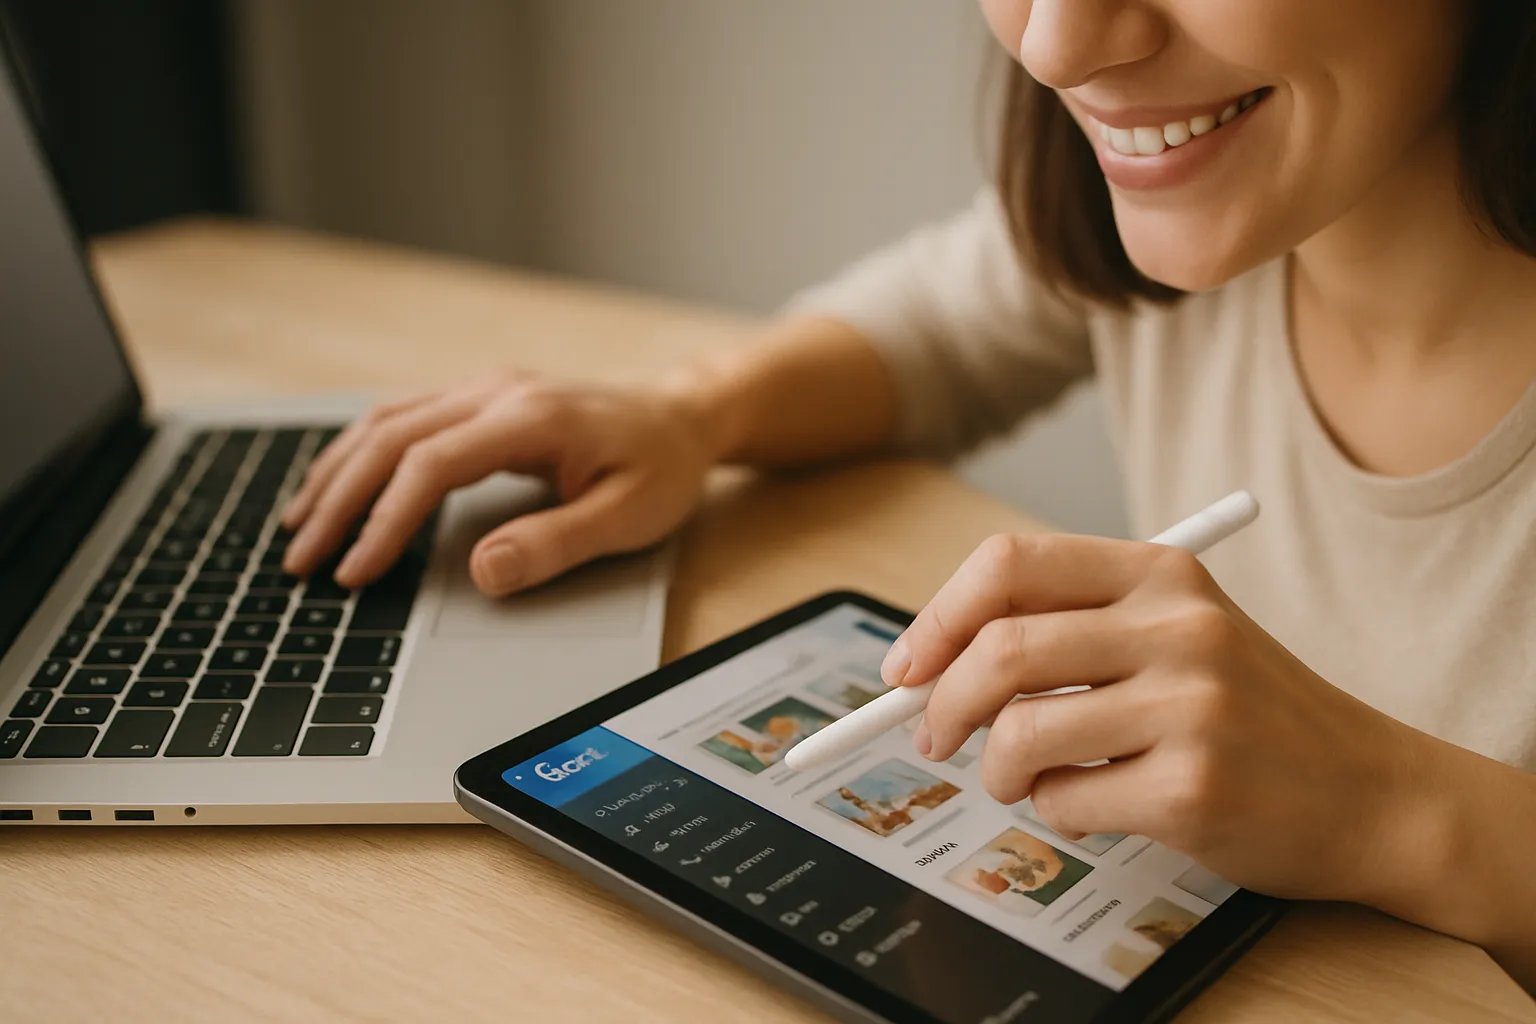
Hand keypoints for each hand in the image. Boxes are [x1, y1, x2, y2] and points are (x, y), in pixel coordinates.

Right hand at [280, 372, 714, 595]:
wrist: (683, 416)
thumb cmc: (662, 468)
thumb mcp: (629, 516)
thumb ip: (556, 543)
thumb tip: (482, 571)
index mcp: (531, 418)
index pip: (431, 466)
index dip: (385, 521)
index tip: (354, 573)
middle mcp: (497, 392)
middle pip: (392, 438)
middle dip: (339, 502)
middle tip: (302, 562)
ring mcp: (484, 390)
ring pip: (387, 422)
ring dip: (337, 474)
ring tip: (299, 528)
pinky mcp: (480, 399)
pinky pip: (404, 419)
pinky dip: (361, 454)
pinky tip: (337, 486)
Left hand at [884, 532, 1423, 902]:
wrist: (1373, 792)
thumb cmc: (1251, 714)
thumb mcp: (1175, 635)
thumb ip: (1068, 630)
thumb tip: (928, 666)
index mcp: (1160, 572)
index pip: (1008, 565)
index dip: (938, 618)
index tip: (906, 669)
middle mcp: (1178, 625)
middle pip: (1000, 650)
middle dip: (940, 705)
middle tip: (932, 738)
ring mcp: (1192, 707)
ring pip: (1018, 734)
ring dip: (999, 771)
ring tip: (1026, 781)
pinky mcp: (1196, 787)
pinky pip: (1064, 802)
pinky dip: (1056, 813)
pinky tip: (1098, 806)